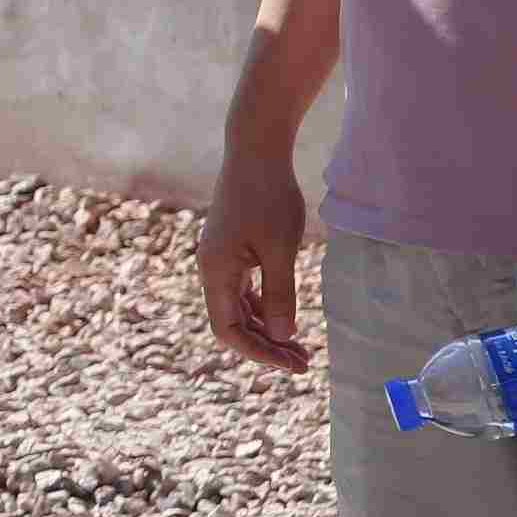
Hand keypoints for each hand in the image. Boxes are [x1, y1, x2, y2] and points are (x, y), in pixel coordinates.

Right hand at [198, 140, 314, 375]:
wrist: (254, 153)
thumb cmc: (268, 199)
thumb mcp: (280, 250)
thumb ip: (279, 295)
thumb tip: (280, 336)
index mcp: (217, 270)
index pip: (228, 329)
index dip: (259, 353)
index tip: (294, 364)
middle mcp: (212, 268)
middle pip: (231, 322)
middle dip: (265, 345)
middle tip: (304, 361)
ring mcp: (219, 258)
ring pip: (236, 307)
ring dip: (264, 329)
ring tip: (298, 345)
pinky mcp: (230, 248)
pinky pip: (241, 289)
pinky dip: (261, 308)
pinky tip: (283, 315)